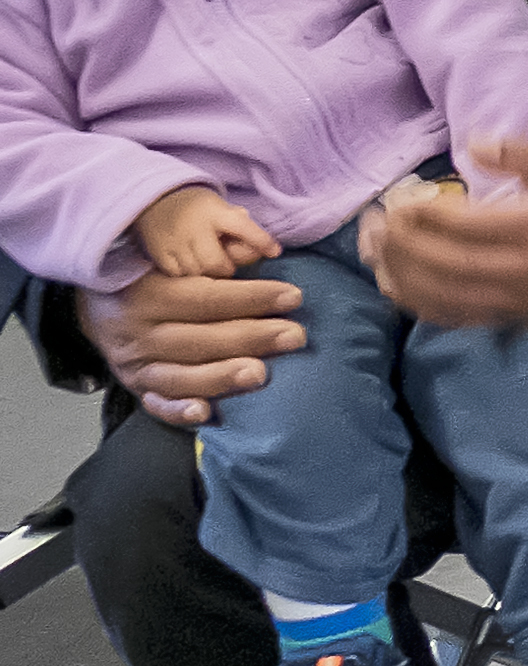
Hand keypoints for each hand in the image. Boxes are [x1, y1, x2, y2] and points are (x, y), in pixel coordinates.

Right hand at [77, 254, 305, 421]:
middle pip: (199, 338)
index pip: (206, 298)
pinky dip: (179, 411)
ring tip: (261, 374)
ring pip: (180, 375)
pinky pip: (156, 405)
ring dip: (222, 376)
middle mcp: (137, 332)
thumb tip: (263, 253)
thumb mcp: (170, 260)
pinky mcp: (135, 388)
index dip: (251, 297)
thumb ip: (212, 261)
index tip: (293, 296)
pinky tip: (206, 412)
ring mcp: (134, 365)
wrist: (95, 306)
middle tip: (294, 335)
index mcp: (147, 293)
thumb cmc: (148, 277)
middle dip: (252, 337)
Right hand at [126, 183, 276, 282]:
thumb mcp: (225, 210)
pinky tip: (191, 266)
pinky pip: (179, 275)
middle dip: (227, 268)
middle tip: (227, 262)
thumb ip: (243, 228)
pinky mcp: (159, 253)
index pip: (242, 227)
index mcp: (216, 213)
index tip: (275, 252)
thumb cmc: (203, 210)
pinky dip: (188, 276)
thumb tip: (261, 249)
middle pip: (216, 262)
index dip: (261, 240)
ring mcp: (174, 242)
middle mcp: (195, 228)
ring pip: (197, 273)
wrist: (159, 201)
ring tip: (208, 262)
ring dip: (208, 274)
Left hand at [367, 134, 527, 328]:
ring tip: (372, 250)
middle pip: (447, 263)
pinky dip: (415, 303)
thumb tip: (473, 147)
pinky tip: (392, 282)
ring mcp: (513, 299)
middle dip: (402, 245)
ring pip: (442, 295)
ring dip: (399, 274)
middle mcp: (523, 268)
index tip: (398, 200)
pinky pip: (451, 317)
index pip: (469, 225)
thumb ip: (523, 151)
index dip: (425, 215)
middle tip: (373, 223)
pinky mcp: (506, 317)